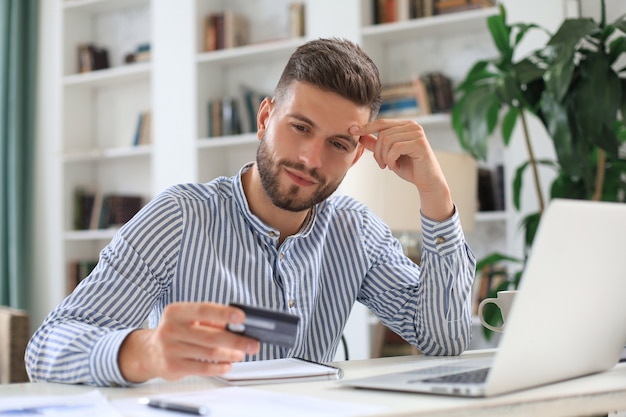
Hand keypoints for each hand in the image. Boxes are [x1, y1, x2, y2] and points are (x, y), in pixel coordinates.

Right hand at [118, 302, 259, 382]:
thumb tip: (236, 325)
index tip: (242, 317)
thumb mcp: (188, 318)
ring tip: (241, 353)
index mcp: (176, 312)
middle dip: (236, 341)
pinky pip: (202, 368)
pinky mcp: (173, 367)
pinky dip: (219, 367)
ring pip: (209, 353)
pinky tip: (227, 364)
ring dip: (230, 354)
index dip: (224, 313)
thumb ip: (209, 319)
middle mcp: (171, 329)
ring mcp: (170, 349)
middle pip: (210, 336)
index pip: (203, 310)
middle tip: (252, 343)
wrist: (149, 351)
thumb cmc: (176, 331)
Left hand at [350, 118, 453, 220]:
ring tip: (388, 166)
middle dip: (377, 151)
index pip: (381, 123)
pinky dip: (390, 159)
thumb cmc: (409, 167)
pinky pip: (395, 148)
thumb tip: (360, 136)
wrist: (427, 181)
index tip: (352, 130)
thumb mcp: (388, 155)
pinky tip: (394, 166)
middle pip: (382, 133)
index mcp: (405, 125)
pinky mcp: (419, 143)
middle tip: (380, 164)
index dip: (366, 127)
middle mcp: (412, 126)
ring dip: (383, 157)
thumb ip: (376, 145)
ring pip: (387, 140)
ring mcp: (417, 133)